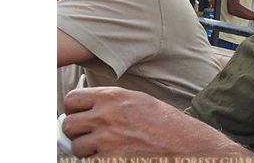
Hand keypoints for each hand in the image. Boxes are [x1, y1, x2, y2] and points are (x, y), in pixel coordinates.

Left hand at [62, 87, 253, 157]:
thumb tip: (89, 110)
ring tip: (105, 149)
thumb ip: (112, 103)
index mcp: (113, 97)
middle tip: (89, 136)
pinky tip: (114, 156)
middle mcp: (105, 116)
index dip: (73, 109)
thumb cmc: (166, 124)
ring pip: (75, 147)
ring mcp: (105, 140)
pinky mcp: (108, 159)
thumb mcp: (139, 101)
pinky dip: (97, 160)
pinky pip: (88, 162)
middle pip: (68, 125)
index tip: (79, 115)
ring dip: (86, 150)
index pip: (72, 99)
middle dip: (76, 132)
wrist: (185, 145)